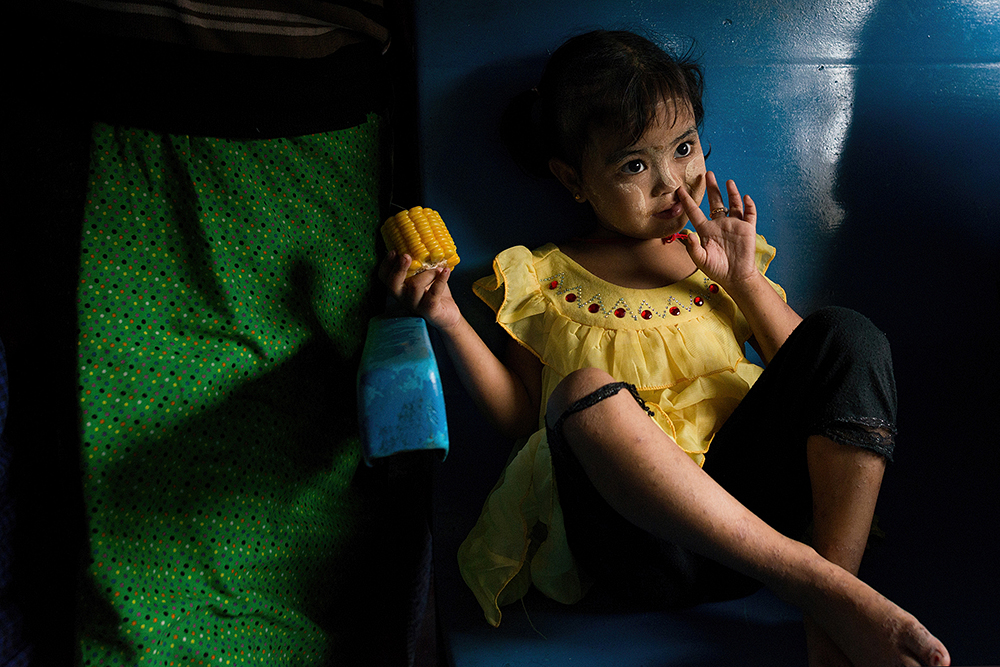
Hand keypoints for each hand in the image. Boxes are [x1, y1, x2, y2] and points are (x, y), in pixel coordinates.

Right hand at [378, 250, 461, 330]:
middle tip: (406, 256)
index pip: (384, 277)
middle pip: (392, 284)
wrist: (448, 315)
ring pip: (414, 286)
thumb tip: (424, 240)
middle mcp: (403, 297)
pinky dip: (440, 280)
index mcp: (400, 287)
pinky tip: (445, 271)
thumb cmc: (435, 292)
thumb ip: (421, 263)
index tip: (393, 251)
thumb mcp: (426, 275)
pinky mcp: (429, 311)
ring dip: (428, 273)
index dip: (386, 264)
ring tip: (439, 268)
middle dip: (398, 269)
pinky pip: (433, 294)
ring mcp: (415, 305)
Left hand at [678, 171, 758, 288]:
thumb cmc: (717, 269)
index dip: (687, 201)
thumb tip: (687, 234)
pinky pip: (749, 214)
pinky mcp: (747, 229)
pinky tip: (744, 198)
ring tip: (728, 181)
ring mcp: (734, 225)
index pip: (695, 212)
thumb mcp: (701, 260)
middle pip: (715, 202)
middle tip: (708, 174)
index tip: (679, 190)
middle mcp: (719, 224)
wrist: (735, 277)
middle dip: (712, 188)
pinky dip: (748, 205)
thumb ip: (692, 248)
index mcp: (706, 230)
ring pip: (733, 204)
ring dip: (731, 193)